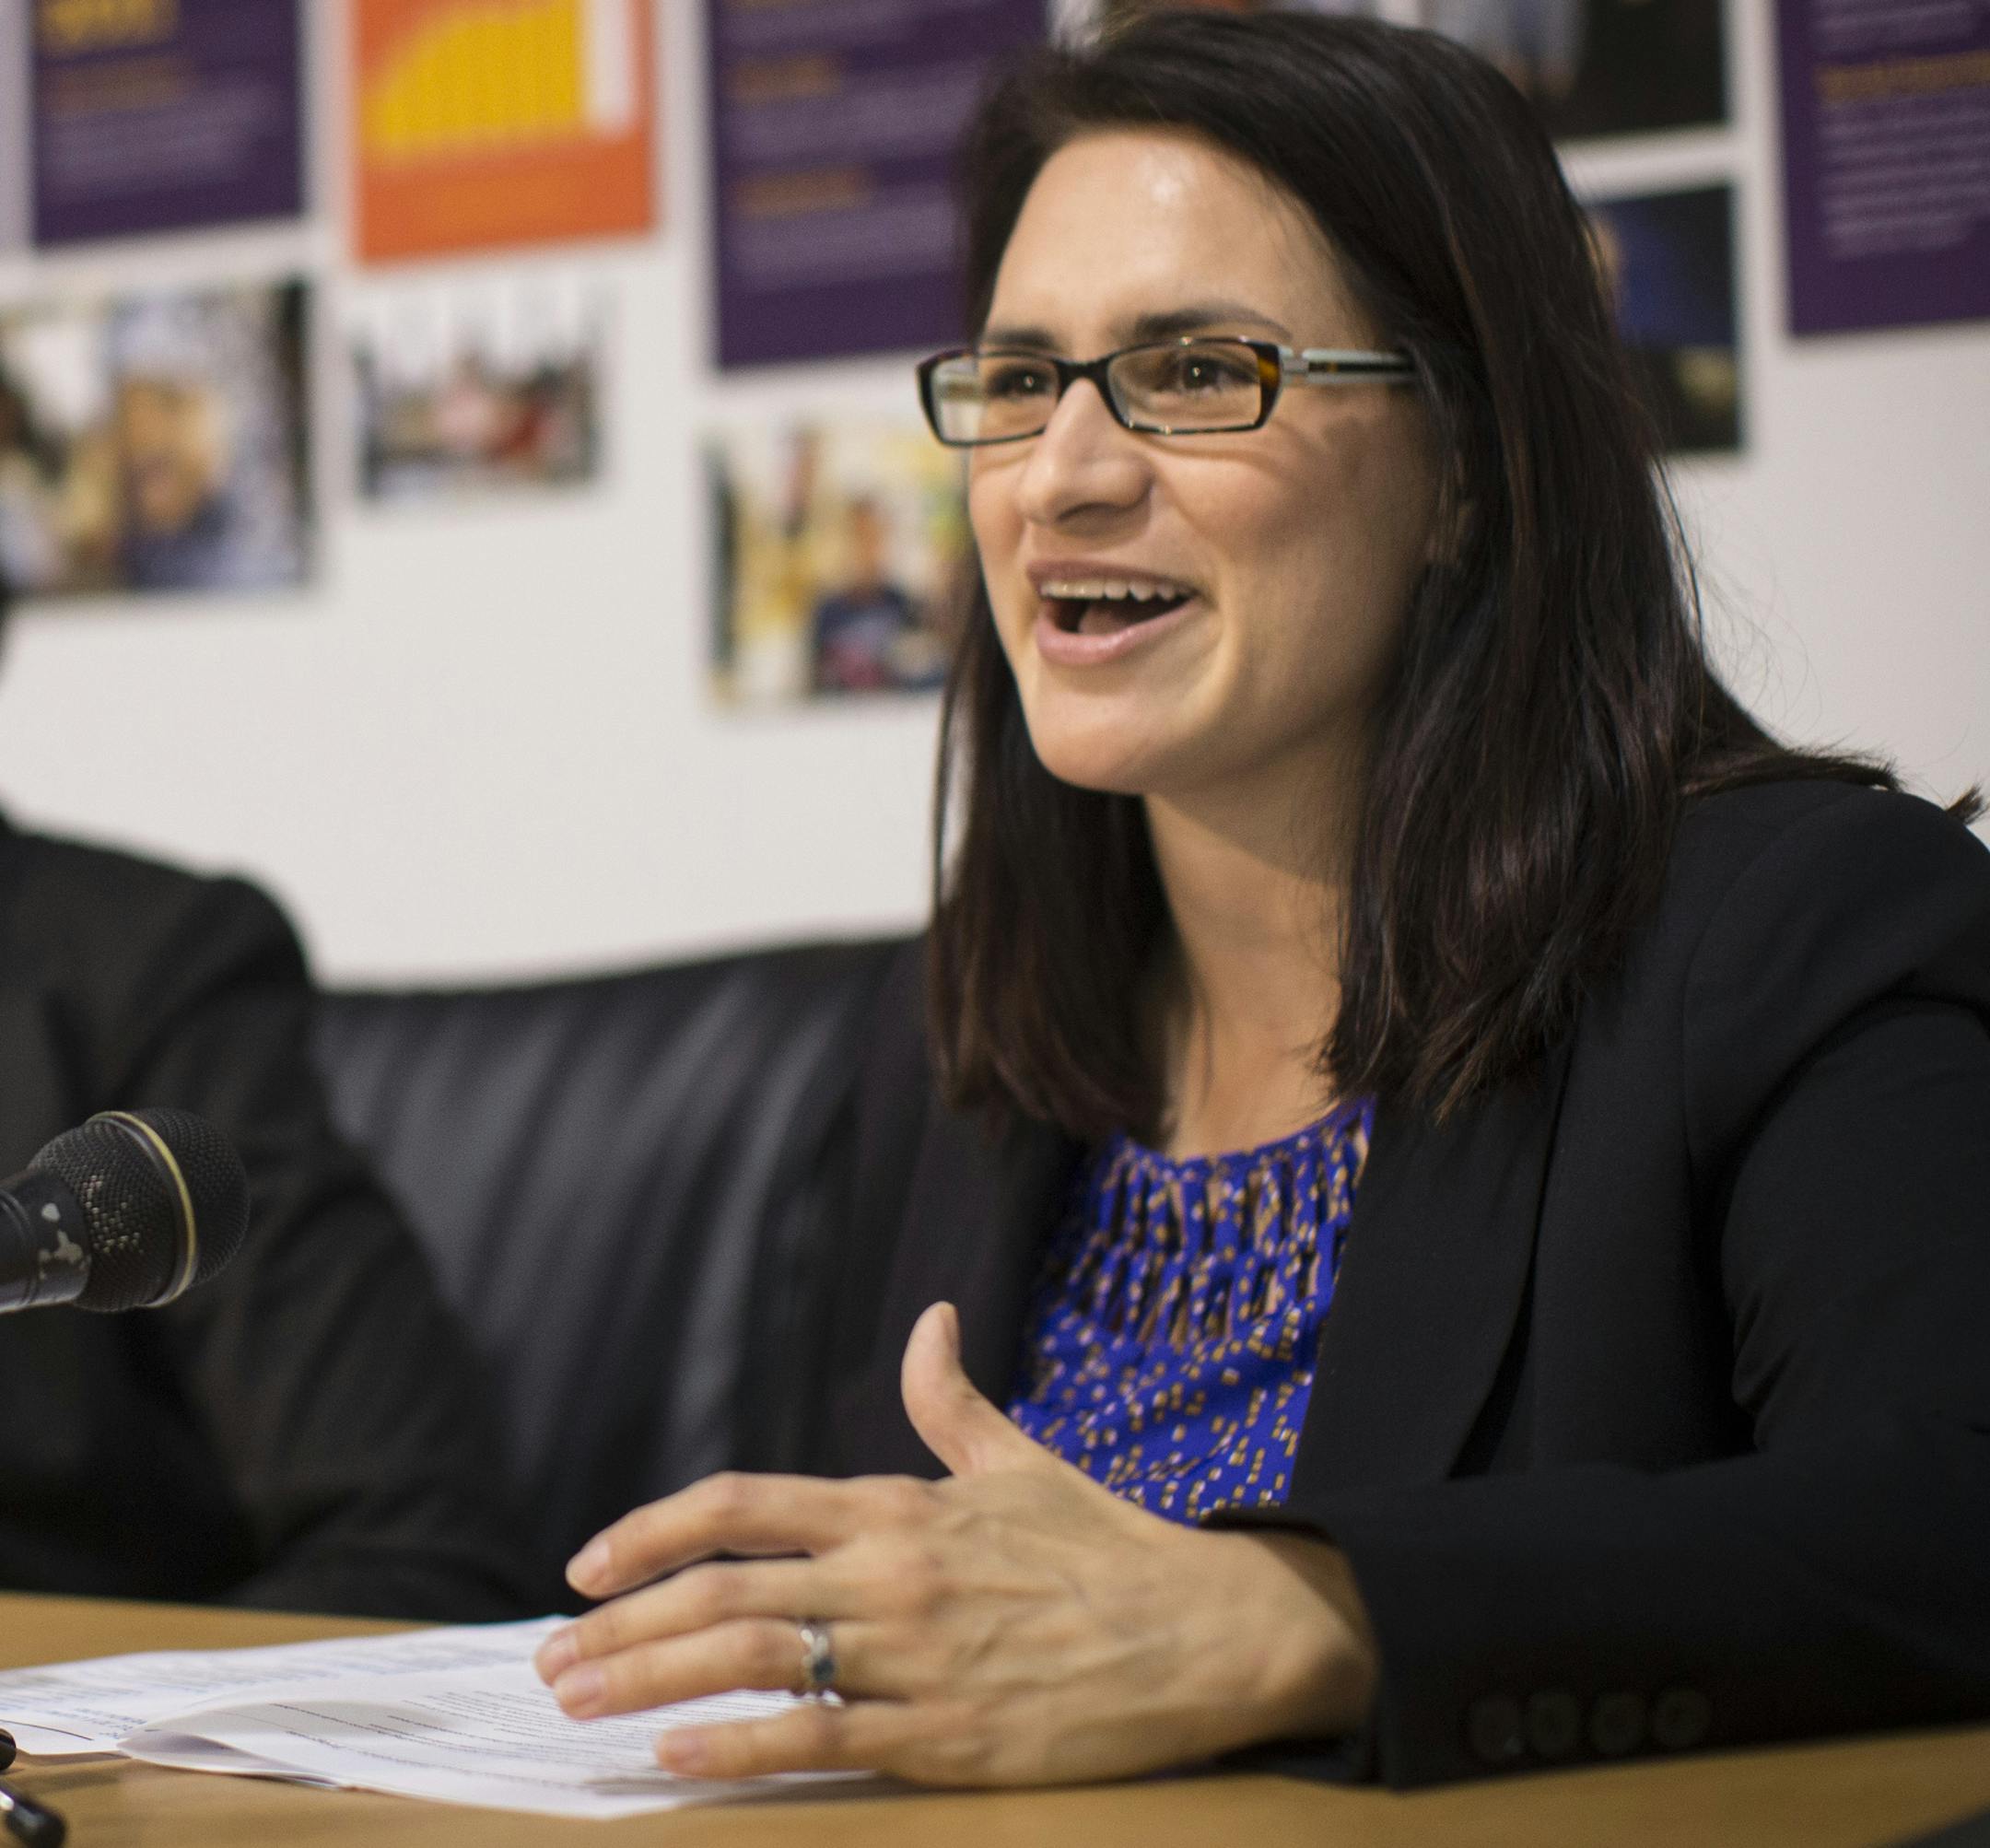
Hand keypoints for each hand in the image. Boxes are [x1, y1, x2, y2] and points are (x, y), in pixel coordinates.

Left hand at [534, 1301, 1375, 1784]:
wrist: (1209, 1633)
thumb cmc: (1108, 1544)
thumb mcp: (1021, 1461)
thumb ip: (951, 1398)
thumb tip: (929, 1319)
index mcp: (899, 1504)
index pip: (746, 1502)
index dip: (652, 1529)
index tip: (585, 1563)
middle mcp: (891, 1572)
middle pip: (724, 1587)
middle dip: (622, 1622)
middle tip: (551, 1656)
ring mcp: (916, 1655)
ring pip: (752, 1658)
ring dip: (651, 1681)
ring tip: (581, 1705)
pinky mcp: (947, 1735)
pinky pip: (820, 1738)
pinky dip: (739, 1748)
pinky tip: (677, 1759)